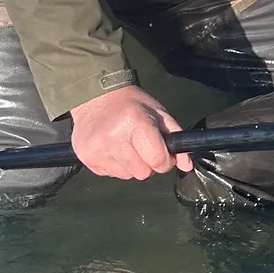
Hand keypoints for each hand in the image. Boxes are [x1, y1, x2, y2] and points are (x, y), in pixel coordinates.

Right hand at [70, 85, 192, 178]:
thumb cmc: (131, 104)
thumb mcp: (158, 112)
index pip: (157, 160)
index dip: (165, 161)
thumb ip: (176, 137)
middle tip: (143, 147)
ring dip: (132, 165)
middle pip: (143, 173)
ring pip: (127, 176)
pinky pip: (111, 175)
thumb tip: (186, 165)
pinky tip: (113, 148)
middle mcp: (115, 138)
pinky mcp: (86, 158)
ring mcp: (98, 150)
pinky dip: (116, 165)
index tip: (163, 154)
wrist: (95, 96)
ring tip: (126, 145)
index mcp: (136, 123)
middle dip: (148, 164)